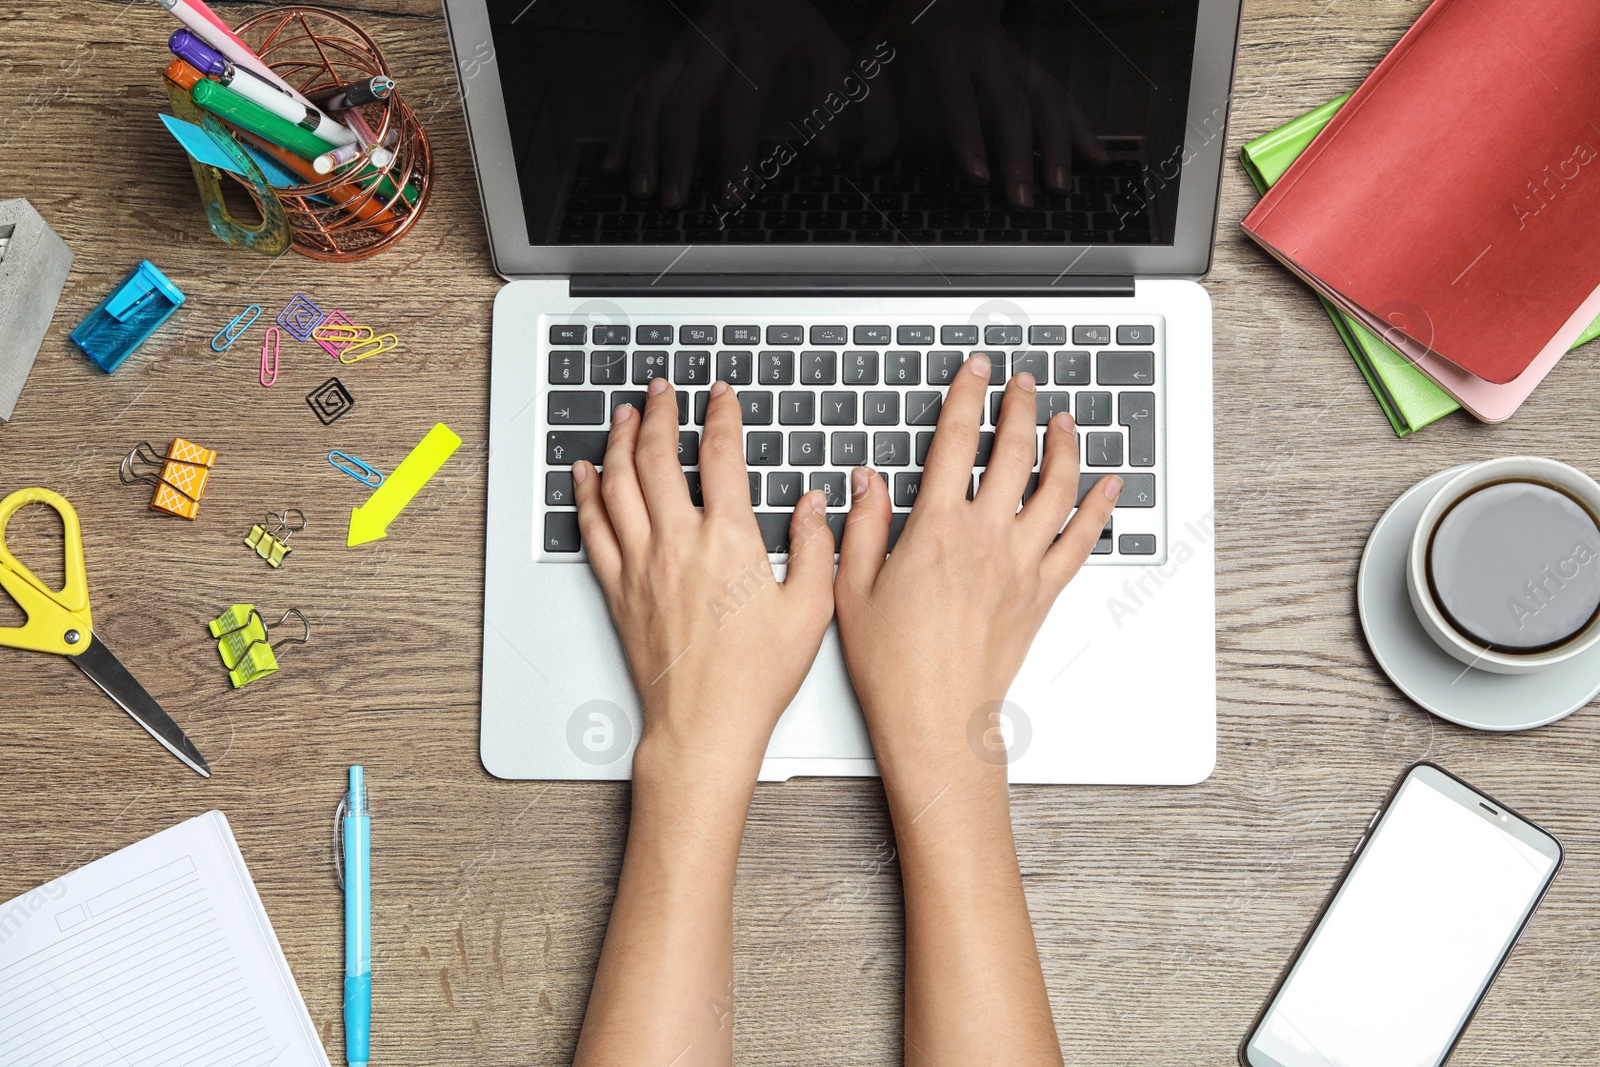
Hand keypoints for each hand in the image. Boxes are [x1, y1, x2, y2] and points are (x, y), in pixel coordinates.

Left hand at [572, 378, 835, 779]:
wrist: (705, 724)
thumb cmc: (756, 677)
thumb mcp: (812, 608)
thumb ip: (818, 547)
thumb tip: (816, 504)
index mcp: (729, 540)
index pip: (720, 454)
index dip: (721, 415)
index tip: (720, 395)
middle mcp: (678, 543)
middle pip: (657, 455)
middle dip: (660, 412)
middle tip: (663, 390)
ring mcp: (642, 564)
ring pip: (618, 482)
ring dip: (620, 439)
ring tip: (625, 414)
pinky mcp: (618, 589)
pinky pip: (592, 527)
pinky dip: (585, 492)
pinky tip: (585, 473)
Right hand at [603, 0, 892, 206]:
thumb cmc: (800, 23)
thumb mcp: (836, 52)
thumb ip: (858, 103)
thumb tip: (847, 156)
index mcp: (758, 41)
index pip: (741, 103)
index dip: (734, 152)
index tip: (732, 194)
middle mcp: (712, 42)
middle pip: (683, 101)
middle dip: (676, 154)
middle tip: (675, 201)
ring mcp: (683, 48)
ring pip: (651, 96)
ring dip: (643, 146)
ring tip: (643, 192)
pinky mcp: (667, 56)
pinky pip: (637, 91)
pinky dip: (623, 129)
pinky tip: (615, 164)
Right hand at [834, 355, 1118, 776]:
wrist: (937, 718)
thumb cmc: (893, 665)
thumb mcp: (852, 588)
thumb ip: (863, 526)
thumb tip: (867, 479)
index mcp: (936, 530)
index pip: (956, 442)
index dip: (967, 396)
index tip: (976, 371)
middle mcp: (987, 539)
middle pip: (1013, 452)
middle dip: (1020, 407)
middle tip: (1022, 382)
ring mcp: (1022, 565)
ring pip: (1055, 488)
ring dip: (1063, 445)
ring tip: (1063, 419)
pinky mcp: (1042, 593)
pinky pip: (1080, 540)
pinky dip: (1098, 508)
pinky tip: (1108, 486)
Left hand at [890, 0, 1106, 205]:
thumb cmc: (906, 23)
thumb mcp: (877, 53)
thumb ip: (874, 105)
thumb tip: (871, 158)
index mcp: (947, 48)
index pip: (961, 99)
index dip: (971, 139)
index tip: (979, 176)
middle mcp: (989, 52)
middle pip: (1011, 106)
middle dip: (1020, 155)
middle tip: (1021, 199)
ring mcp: (1016, 57)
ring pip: (1046, 99)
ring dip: (1058, 145)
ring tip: (1060, 188)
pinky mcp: (1032, 64)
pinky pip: (1062, 95)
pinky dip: (1083, 127)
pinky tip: (1099, 158)